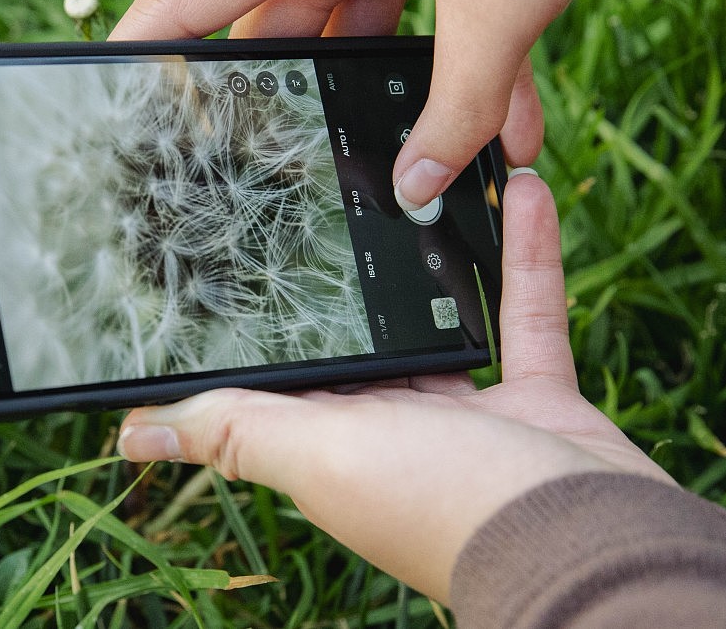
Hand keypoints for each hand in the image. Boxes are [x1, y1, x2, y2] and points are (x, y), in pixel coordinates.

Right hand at [111, 0, 691, 208]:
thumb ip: (458, 103)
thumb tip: (416, 188)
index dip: (140, 56)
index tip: (111, 121)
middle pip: (270, 36)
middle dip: (271, 109)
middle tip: (258, 184)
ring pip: (354, 39)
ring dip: (383, 102)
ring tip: (392, 177)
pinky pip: (429, 28)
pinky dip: (460, 78)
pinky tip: (505, 137)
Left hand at [117, 171, 674, 602]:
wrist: (591, 548)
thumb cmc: (445, 505)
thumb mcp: (322, 455)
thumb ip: (239, 431)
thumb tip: (133, 435)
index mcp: (331, 442)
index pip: (276, 374)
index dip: (252, 321)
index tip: (226, 250)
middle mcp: (392, 429)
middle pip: (359, 334)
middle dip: (345, 273)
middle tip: (328, 185)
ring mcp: (468, 417)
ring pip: (441, 312)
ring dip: (436, 249)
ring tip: (421, 177)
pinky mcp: (537, 397)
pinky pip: (523, 308)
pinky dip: (523, 253)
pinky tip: (517, 191)